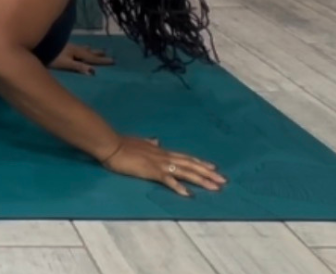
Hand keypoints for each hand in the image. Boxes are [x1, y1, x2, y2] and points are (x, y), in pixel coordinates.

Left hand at [51, 44, 113, 74]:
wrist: (36, 45)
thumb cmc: (50, 57)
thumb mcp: (65, 64)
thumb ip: (78, 67)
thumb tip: (93, 72)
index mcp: (77, 53)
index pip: (92, 58)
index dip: (102, 61)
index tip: (114, 61)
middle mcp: (74, 48)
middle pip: (89, 52)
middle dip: (98, 54)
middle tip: (108, 54)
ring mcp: (67, 46)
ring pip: (82, 48)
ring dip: (90, 49)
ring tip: (96, 48)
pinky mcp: (61, 46)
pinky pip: (76, 46)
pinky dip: (81, 47)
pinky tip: (78, 47)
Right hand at [99, 136, 225, 196]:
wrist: (112, 145)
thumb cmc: (123, 145)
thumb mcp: (140, 142)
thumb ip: (150, 144)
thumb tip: (156, 141)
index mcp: (162, 151)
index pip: (186, 158)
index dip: (200, 163)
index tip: (213, 168)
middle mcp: (165, 156)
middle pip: (191, 165)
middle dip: (208, 173)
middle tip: (223, 180)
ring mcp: (159, 163)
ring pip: (185, 172)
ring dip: (201, 180)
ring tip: (215, 187)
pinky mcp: (152, 171)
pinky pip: (168, 180)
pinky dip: (179, 187)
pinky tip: (188, 194)